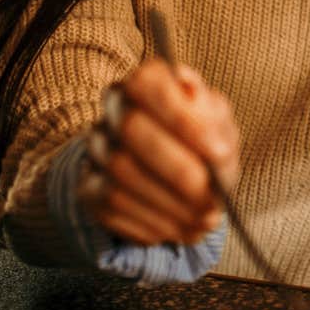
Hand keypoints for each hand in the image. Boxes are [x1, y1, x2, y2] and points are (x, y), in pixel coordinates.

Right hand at [84, 58, 239, 246]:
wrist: (173, 176)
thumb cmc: (204, 143)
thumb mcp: (219, 125)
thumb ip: (212, 114)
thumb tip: (193, 92)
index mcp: (146, 81)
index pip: (148, 84)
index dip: (184, 119)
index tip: (221, 153)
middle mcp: (114, 108)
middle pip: (131, 129)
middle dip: (179, 171)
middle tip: (213, 200)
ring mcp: (96, 148)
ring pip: (121, 173)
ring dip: (170, 204)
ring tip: (205, 220)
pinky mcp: (88, 187)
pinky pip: (112, 206)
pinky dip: (154, 222)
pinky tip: (181, 228)